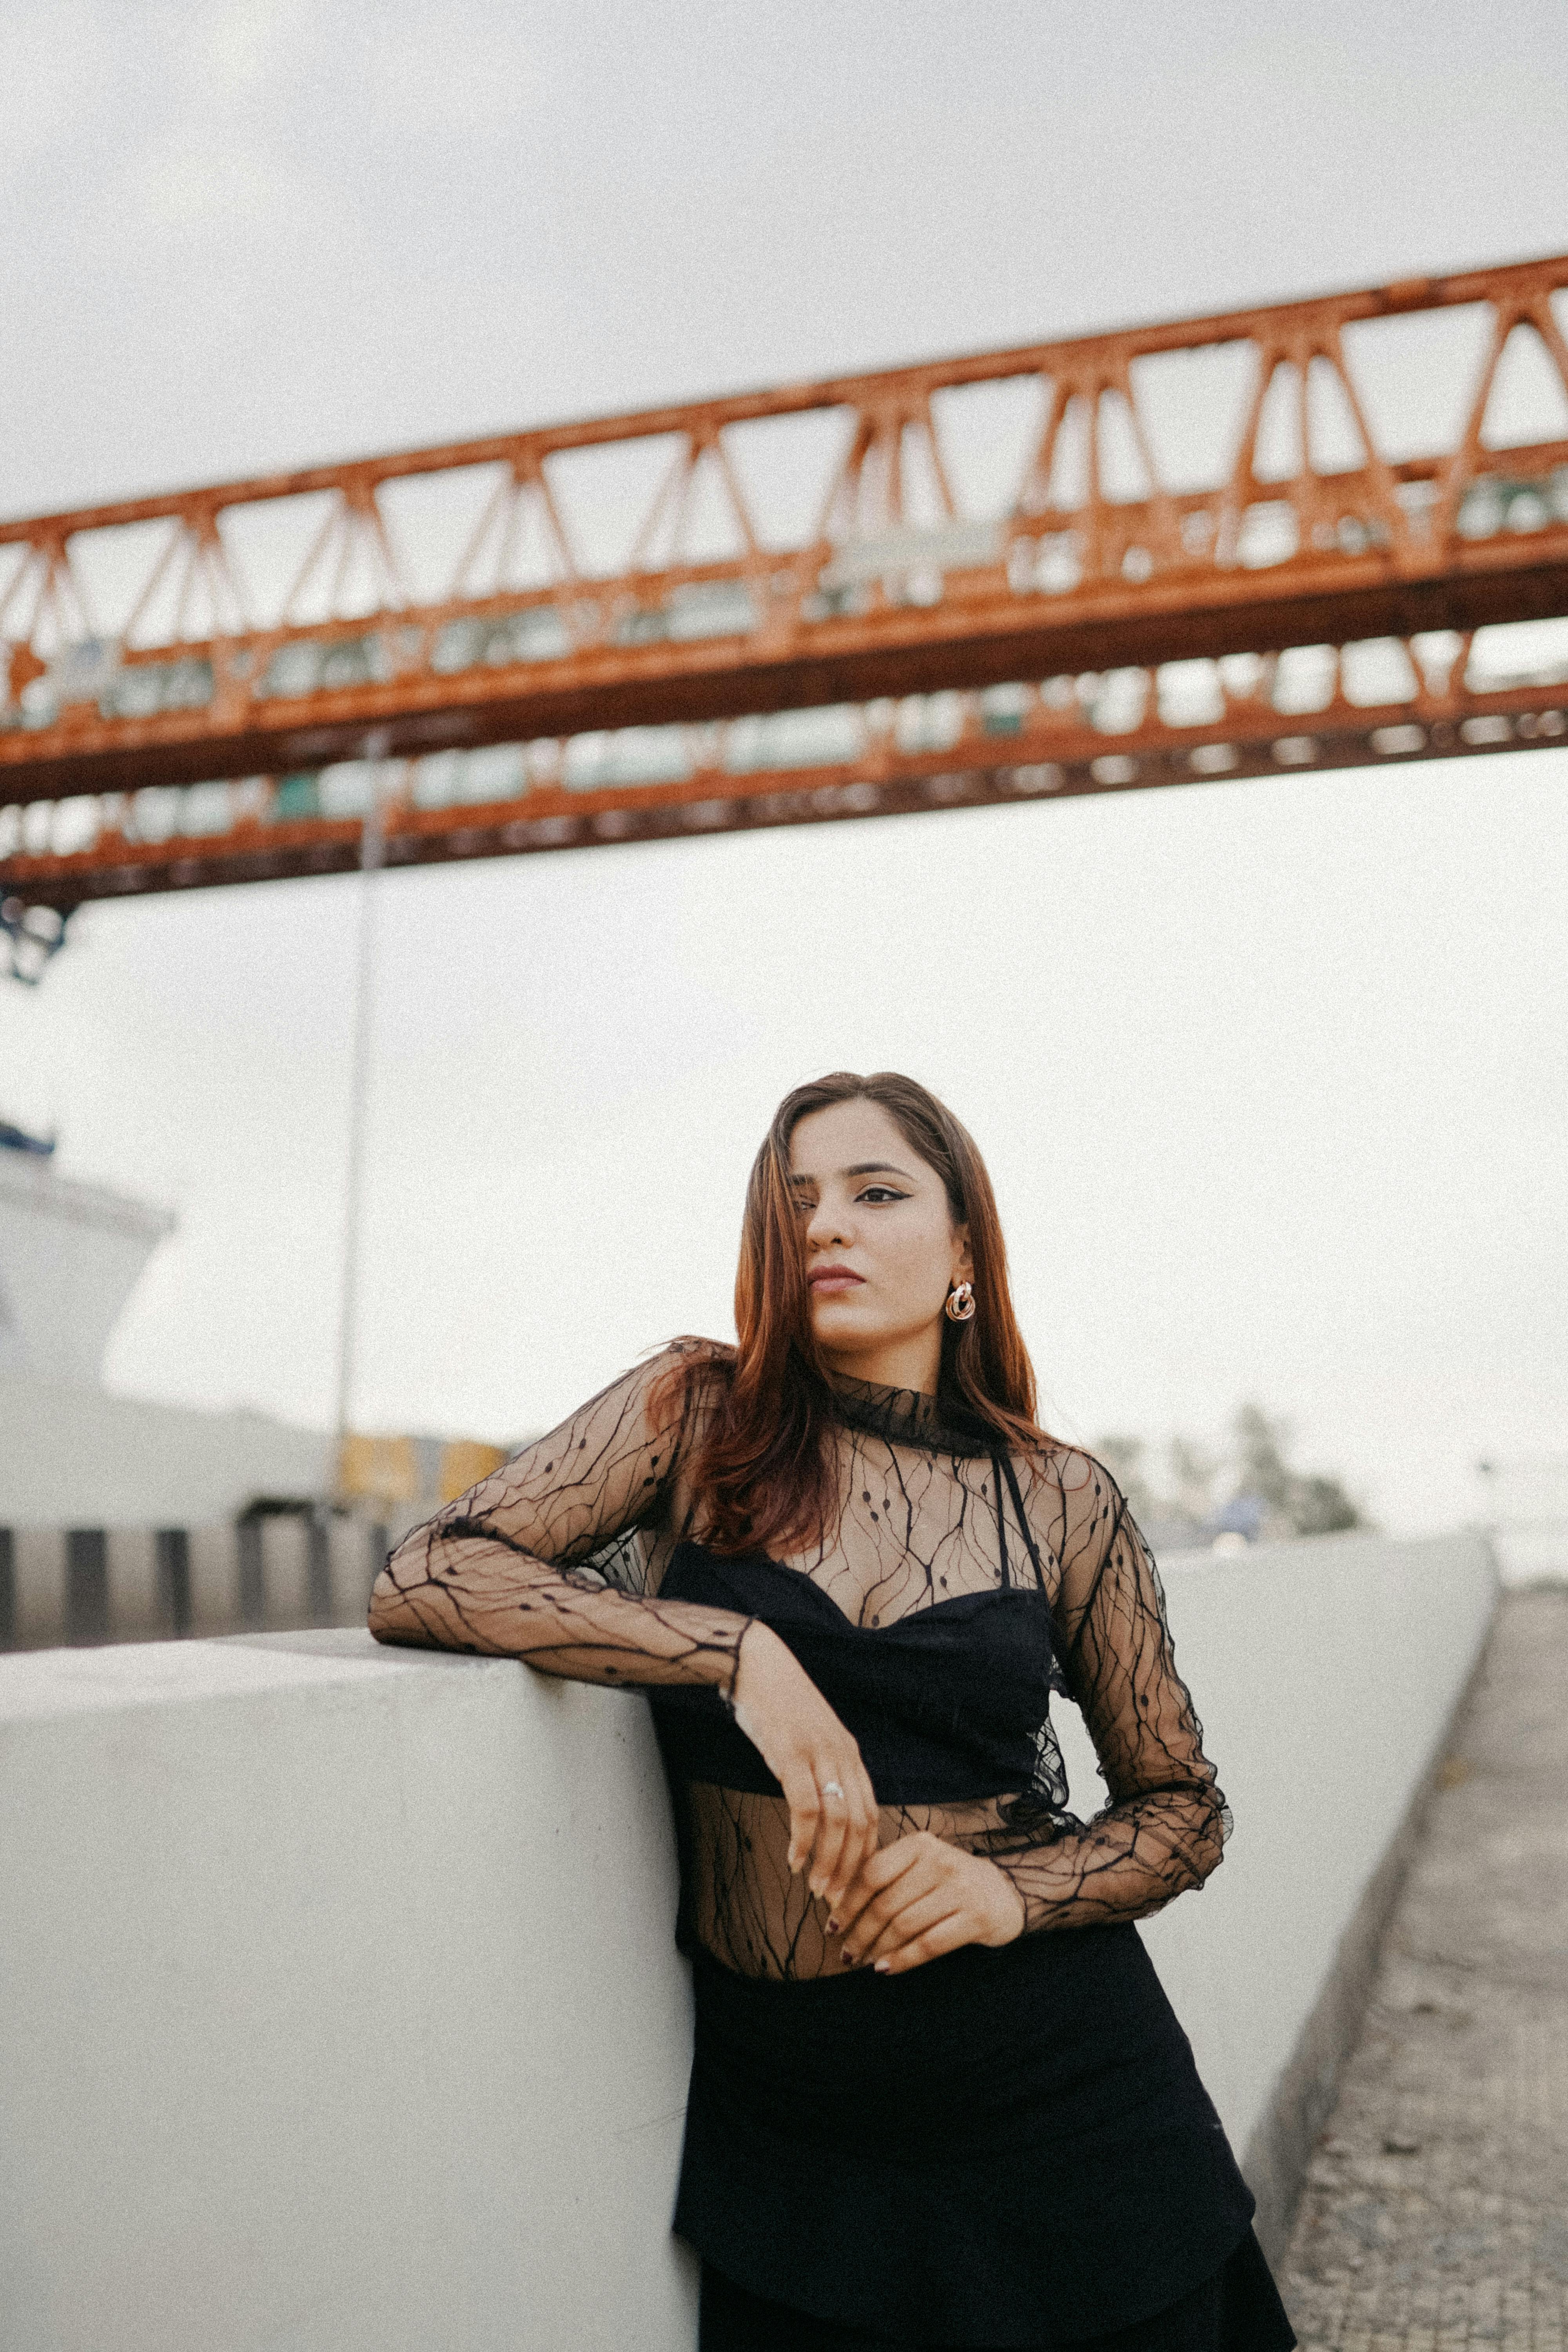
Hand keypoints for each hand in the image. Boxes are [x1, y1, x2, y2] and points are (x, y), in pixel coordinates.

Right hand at [731, 1622, 878, 1912]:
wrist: (757, 1664)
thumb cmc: (779, 1705)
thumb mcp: (810, 1740)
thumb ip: (822, 1771)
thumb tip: (824, 1813)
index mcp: (850, 1755)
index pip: (872, 1816)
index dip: (865, 1856)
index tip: (853, 1886)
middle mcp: (842, 1756)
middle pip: (861, 1824)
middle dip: (852, 1868)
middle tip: (838, 1900)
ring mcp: (819, 1754)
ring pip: (838, 1821)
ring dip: (830, 1861)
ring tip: (818, 1888)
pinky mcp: (792, 1753)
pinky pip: (805, 1806)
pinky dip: (803, 1839)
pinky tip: (794, 1860)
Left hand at [832, 1831, 1024, 1974]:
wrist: (1005, 1893)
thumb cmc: (948, 1882)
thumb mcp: (919, 1867)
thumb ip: (886, 1878)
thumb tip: (835, 1904)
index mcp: (920, 1844)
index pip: (872, 1873)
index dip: (848, 1902)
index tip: (832, 1925)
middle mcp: (940, 1861)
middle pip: (885, 1904)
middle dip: (859, 1933)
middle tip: (846, 1953)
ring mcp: (960, 1889)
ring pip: (904, 1925)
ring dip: (877, 1949)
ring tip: (863, 1962)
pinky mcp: (976, 1917)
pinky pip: (929, 1944)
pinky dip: (903, 1959)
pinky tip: (886, 1969)